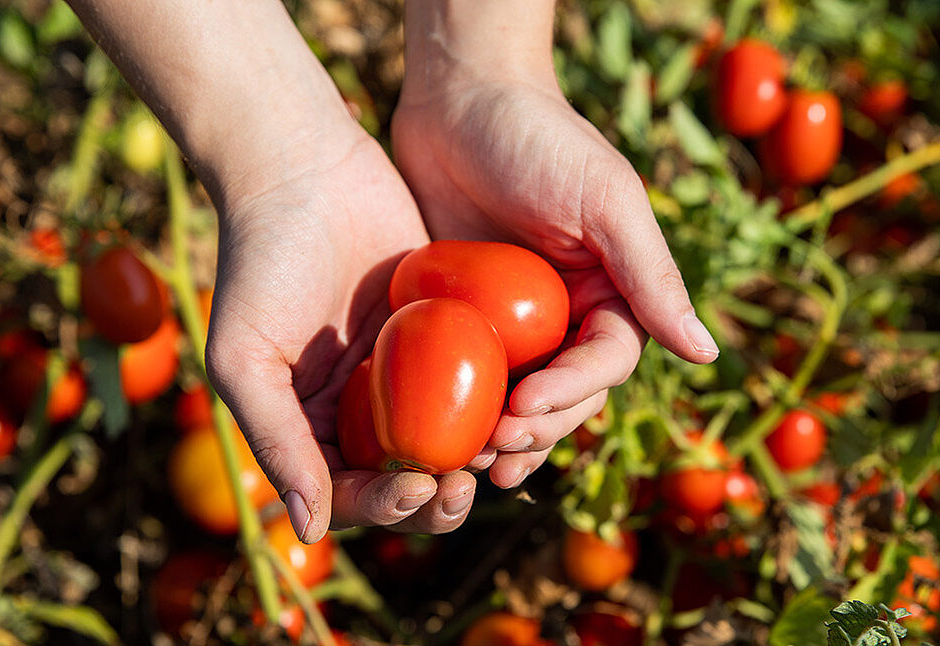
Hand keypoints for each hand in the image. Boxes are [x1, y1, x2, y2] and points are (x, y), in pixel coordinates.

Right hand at [205, 126, 477, 542]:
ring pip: (446, 436)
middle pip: (405, 476)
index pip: (349, 492)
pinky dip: (492, 403)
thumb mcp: (246, 358)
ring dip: (473, 459)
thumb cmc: (259, 262)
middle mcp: (356, 405)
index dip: (384, 507)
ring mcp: (401, 369)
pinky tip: (518, 407)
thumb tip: (307, 531)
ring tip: (498, 455)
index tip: (418, 493)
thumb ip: (276, 441)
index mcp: (309, 424)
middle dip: (437, 498)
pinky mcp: (440, 330)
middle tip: (466, 487)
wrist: (301, 166)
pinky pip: (470, 380)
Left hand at [392, 60, 717, 488]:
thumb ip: (651, 276)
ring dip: (499, 436)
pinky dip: (458, 407)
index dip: (571, 394)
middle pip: (564, 395)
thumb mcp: (604, 200)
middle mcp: (567, 315)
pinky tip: (442, 435)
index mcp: (612, 293)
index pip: (604, 364)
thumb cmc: (539, 137)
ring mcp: (512, 322)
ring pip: (516, 397)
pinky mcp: (464, 317)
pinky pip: (466, 374)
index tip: (525, 409)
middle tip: (495, 451)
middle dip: (534, 429)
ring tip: (470, 464)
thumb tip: (706, 355)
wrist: (461, 98)